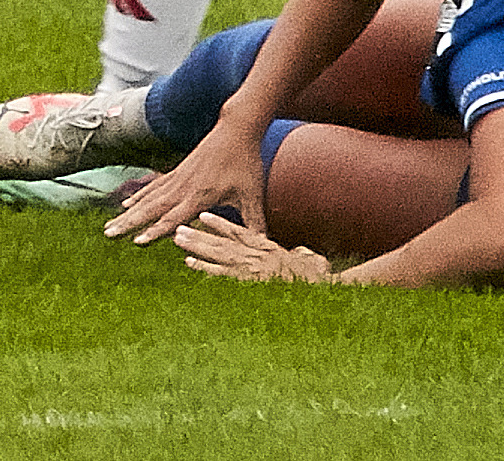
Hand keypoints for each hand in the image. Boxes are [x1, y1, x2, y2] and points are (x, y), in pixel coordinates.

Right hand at [106, 122, 266, 249]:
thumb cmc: (246, 162)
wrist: (235, 129)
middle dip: (129, 223)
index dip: (156, 231)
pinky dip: (139, 197)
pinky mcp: (177, 172)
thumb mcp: (254, 195)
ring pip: (148, 199)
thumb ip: (255, 222)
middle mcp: (183, 187)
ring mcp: (177, 178)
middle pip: (151, 209)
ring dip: (129, 213)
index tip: (138, 242)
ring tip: (111, 225)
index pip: (173, 218)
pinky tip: (127, 205)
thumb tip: (265, 247)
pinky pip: (153, 188)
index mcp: (199, 195)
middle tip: (109, 234)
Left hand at [170, 213, 332, 282]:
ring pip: (218, 253)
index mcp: (270, 249)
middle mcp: (257, 255)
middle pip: (223, 241)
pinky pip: (223, 273)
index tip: (204, 216)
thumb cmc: (322, 278)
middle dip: (200, 234)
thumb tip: (300, 252)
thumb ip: (301, 254)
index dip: (221, 224)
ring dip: (196, 246)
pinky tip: (189, 263)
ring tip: (178, 239)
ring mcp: (252, 268)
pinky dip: (206, 268)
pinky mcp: (250, 281)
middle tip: (179, 228)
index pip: (241, 232)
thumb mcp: (312, 261)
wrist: (324, 287)